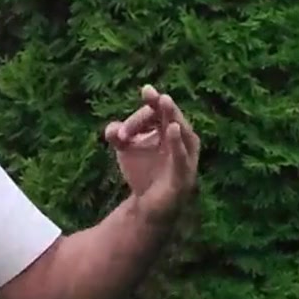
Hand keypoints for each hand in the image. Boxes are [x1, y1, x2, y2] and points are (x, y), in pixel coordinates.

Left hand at [104, 84, 200, 219]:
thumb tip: (112, 129)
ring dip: (173, 116)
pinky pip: (182, 157)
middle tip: (149, 92)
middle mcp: (181, 139)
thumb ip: (117, 135)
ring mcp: (185, 156)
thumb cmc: (142, 171)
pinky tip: (173, 129)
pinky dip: (178, 144)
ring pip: (182, 132)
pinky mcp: (184, 175)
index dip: (136, 120)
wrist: (149, 206)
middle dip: (159, 106)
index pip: (154, 114)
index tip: (119, 135)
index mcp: (168, 129)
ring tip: (165, 101)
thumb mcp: (126, 149)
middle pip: (170, 116)